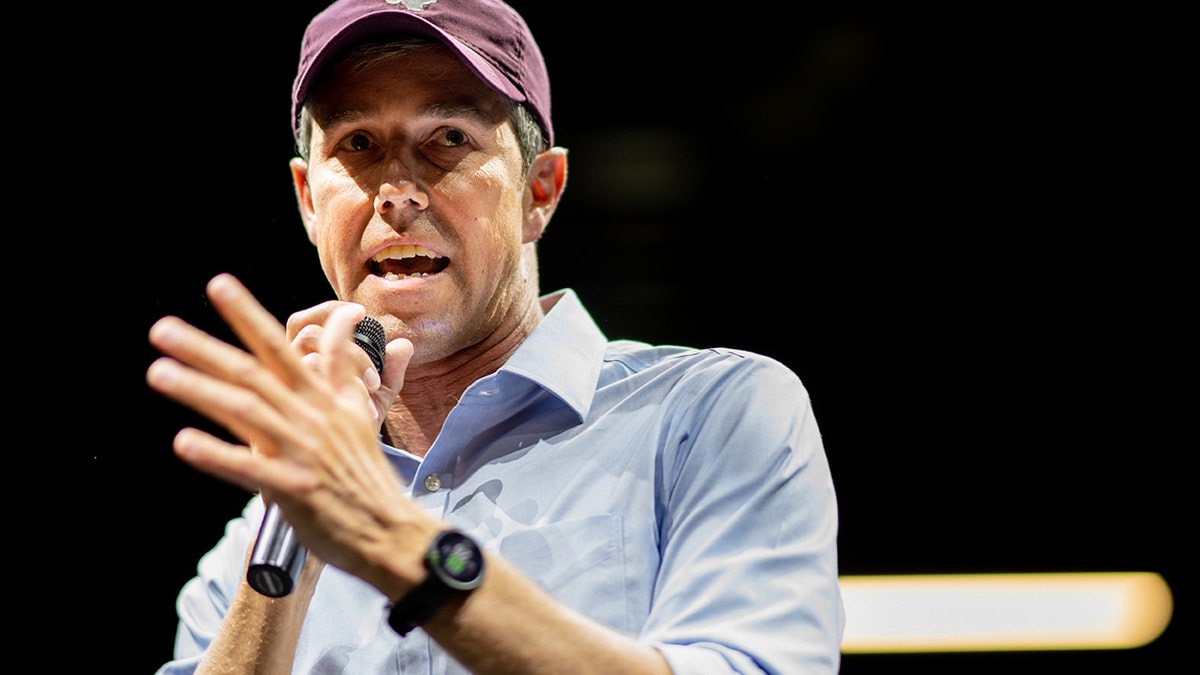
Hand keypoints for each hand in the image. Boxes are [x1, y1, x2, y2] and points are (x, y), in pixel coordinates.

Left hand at [146, 273, 424, 578]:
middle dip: (205, 348)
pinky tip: (183, 442)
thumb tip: (346, 318)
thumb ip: (341, 365)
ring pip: (245, 412)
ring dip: (200, 390)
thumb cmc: (365, 472)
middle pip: (252, 374)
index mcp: (321, 398)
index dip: (248, 316)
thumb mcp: (357, 411)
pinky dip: (218, 454)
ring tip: (158, 372)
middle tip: (162, 328)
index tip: (218, 285)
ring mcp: (301, 452)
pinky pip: (250, 468)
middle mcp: (309, 418)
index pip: (280, 348)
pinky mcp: (294, 489)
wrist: (388, 529)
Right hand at [283, 301, 408, 428]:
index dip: (333, 313)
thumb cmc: (348, 437)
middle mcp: (283, 374)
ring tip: (370, 401)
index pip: (307, 321)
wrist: (331, 482)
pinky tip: (364, 418)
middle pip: (304, 334)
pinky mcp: (274, 426)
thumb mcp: (373, 402)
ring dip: (343, 379)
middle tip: (373, 378)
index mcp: (302, 361)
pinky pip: (302, 402)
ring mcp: (276, 398)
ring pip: (304, 365)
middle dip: (346, 348)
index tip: (362, 314)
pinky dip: (338, 406)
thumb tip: (404, 345)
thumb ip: (390, 373)